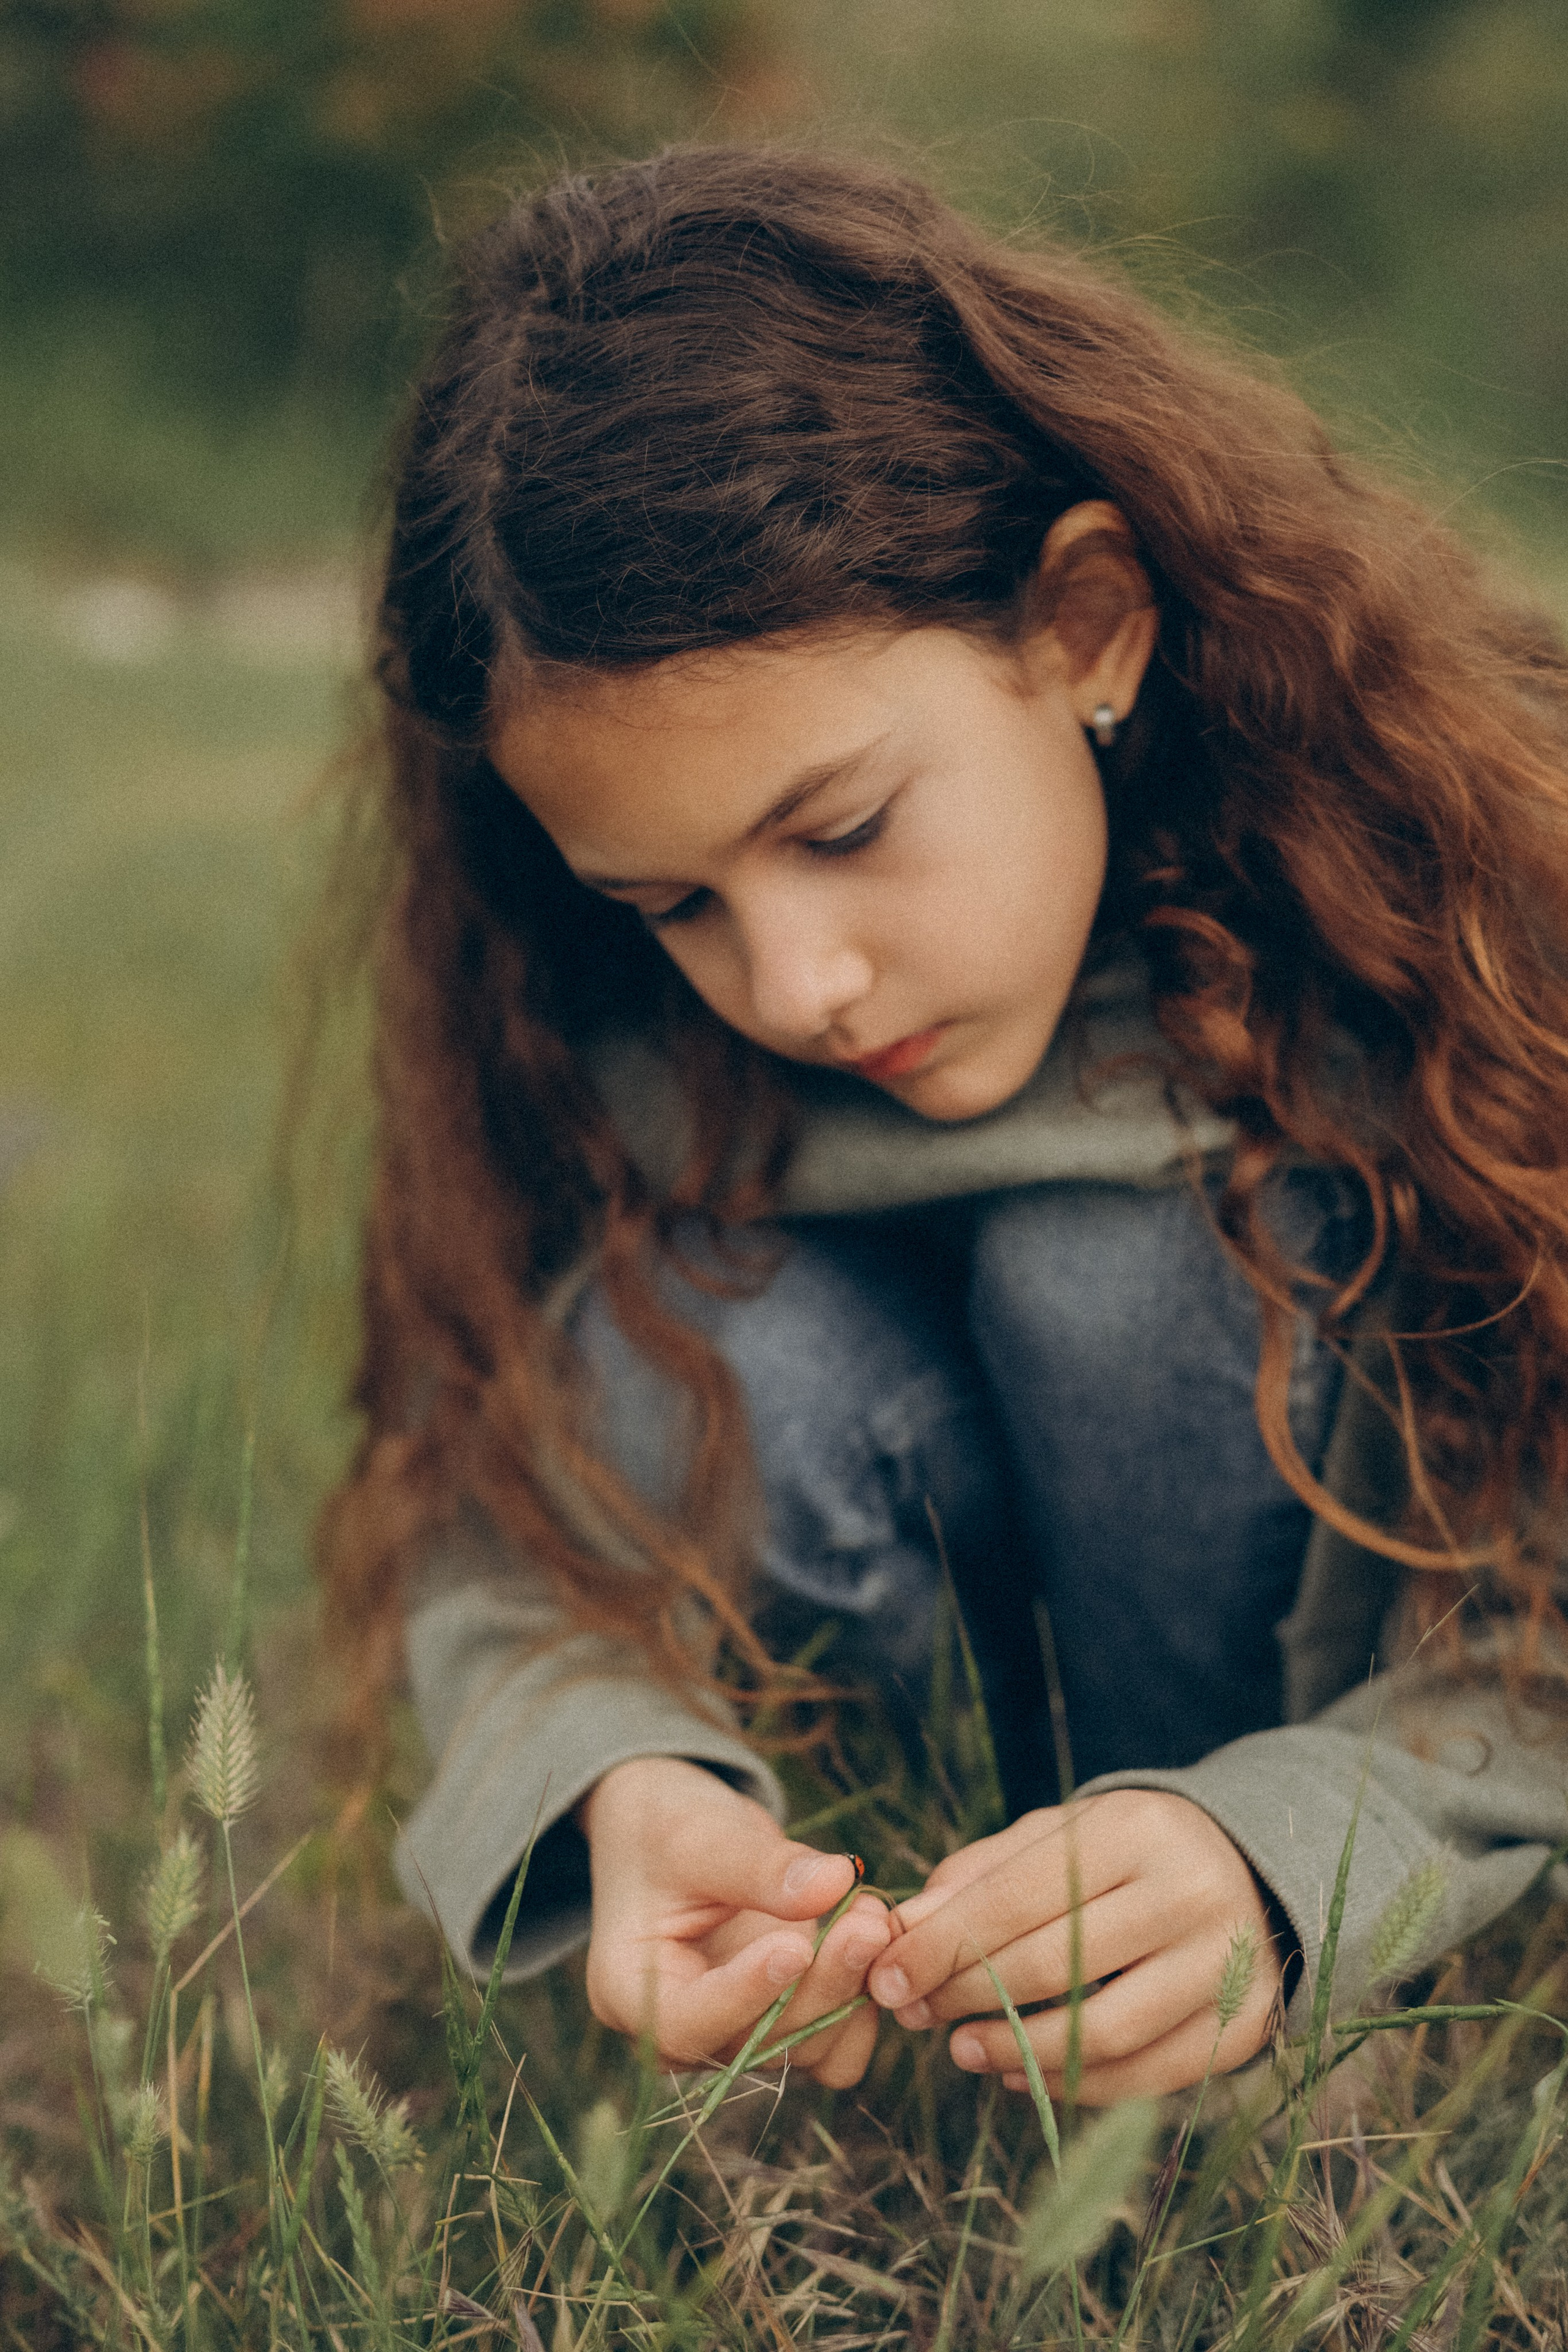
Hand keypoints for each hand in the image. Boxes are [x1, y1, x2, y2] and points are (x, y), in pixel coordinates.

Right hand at [579, 1756, 890, 2084]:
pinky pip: (829, 2050)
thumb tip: (837, 1882)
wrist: (672, 1826)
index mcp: (630, 1992)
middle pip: (757, 2044)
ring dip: (848, 1993)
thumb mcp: (697, 1836)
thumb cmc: (664, 1825)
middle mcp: (681, 2030)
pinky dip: (859, 2010)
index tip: (796, 1944)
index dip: (745, 1994)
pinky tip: (873, 1944)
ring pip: (802, 2051)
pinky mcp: (778, 2022)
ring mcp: (734, 2033)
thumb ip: (760, 1867)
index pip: (686, 2023)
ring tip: (872, 1916)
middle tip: (866, 1920)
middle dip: (819, 1987)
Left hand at [867, 1791, 1281, 2102]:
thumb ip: (978, 1877)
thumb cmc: (1123, 1852)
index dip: (939, 1945)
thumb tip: (902, 1932)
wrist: (1244, 1868)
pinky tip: (1025, 2074)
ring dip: (1018, 2052)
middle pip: (1053, 1965)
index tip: (884, 1979)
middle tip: (917, 2015)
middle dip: (967, 1997)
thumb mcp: (1056, 1837)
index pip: (1015, 1898)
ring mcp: (1224, 1964)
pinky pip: (1147, 2076)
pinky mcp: (1242, 2025)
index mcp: (1132, 1830)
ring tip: (964, 2051)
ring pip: (1102, 2031)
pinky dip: (1077, 2085)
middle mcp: (1188, 1892)